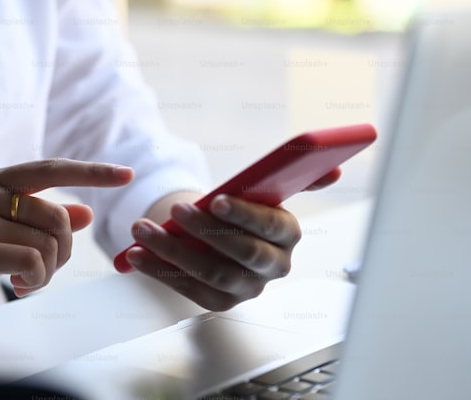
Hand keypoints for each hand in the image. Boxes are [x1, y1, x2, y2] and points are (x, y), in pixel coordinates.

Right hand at [0, 159, 133, 332]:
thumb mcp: (6, 238)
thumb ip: (42, 223)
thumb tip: (87, 213)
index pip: (51, 169)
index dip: (92, 172)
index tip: (128, 174)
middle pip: (57, 216)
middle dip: (63, 251)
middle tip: (43, 272)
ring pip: (47, 241)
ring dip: (47, 272)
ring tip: (26, 281)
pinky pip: (31, 260)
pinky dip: (35, 280)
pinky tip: (18, 287)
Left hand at [125, 167, 340, 310]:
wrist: (223, 233)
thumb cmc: (243, 205)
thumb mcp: (265, 188)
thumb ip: (297, 176)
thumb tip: (334, 168)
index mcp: (288, 235)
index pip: (271, 227)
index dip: (244, 215)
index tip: (215, 199)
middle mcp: (273, 267)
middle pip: (241, 254)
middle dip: (205, 230)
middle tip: (174, 209)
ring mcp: (247, 289)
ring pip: (210, 273)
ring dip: (172, 250)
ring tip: (142, 228)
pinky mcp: (221, 303)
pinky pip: (188, 290)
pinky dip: (159, 271)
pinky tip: (136, 255)